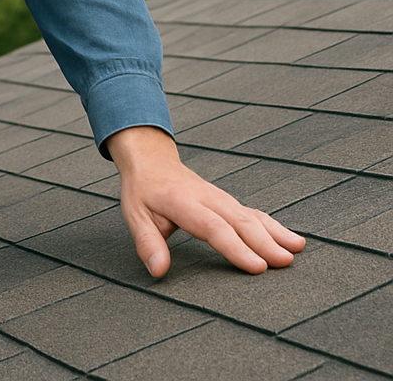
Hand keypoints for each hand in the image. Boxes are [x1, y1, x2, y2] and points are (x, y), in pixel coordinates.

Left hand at [105, 126, 305, 276]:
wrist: (152, 161)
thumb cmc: (143, 191)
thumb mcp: (135, 215)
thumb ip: (147, 243)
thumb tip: (158, 270)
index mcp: (181, 202)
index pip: (212, 227)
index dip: (235, 247)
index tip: (257, 266)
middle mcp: (206, 197)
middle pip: (238, 220)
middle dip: (263, 242)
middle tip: (285, 263)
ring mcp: (219, 197)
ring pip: (250, 214)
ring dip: (274, 232)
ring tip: (296, 249)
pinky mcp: (227, 201)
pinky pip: (253, 212)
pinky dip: (273, 225)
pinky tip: (292, 239)